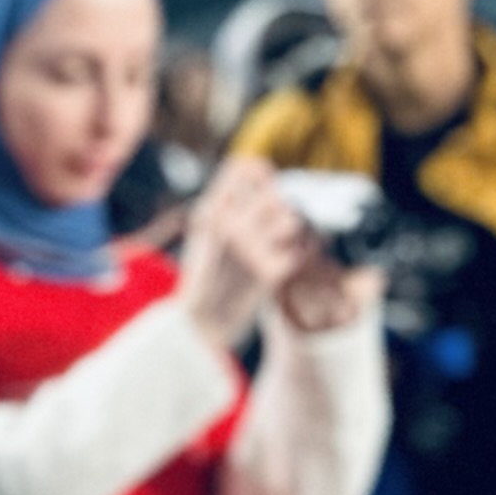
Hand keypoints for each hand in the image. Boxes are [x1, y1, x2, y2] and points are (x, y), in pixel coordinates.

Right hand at [174, 158, 325, 359]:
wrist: (200, 325)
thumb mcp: (207, 232)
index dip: (260, 174)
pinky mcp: (269, 273)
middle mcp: (228, 224)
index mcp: (211, 211)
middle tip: (267, 232)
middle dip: (277, 212)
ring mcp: (249, 248)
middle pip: (275, 197)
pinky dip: (288, 263)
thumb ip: (230, 202)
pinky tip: (271, 273)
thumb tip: (262, 169)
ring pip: (291, 221)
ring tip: (270, 250)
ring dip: (287, 235)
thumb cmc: (207, 277)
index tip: (262, 186)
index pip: (246, 169)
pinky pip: (296, 254)